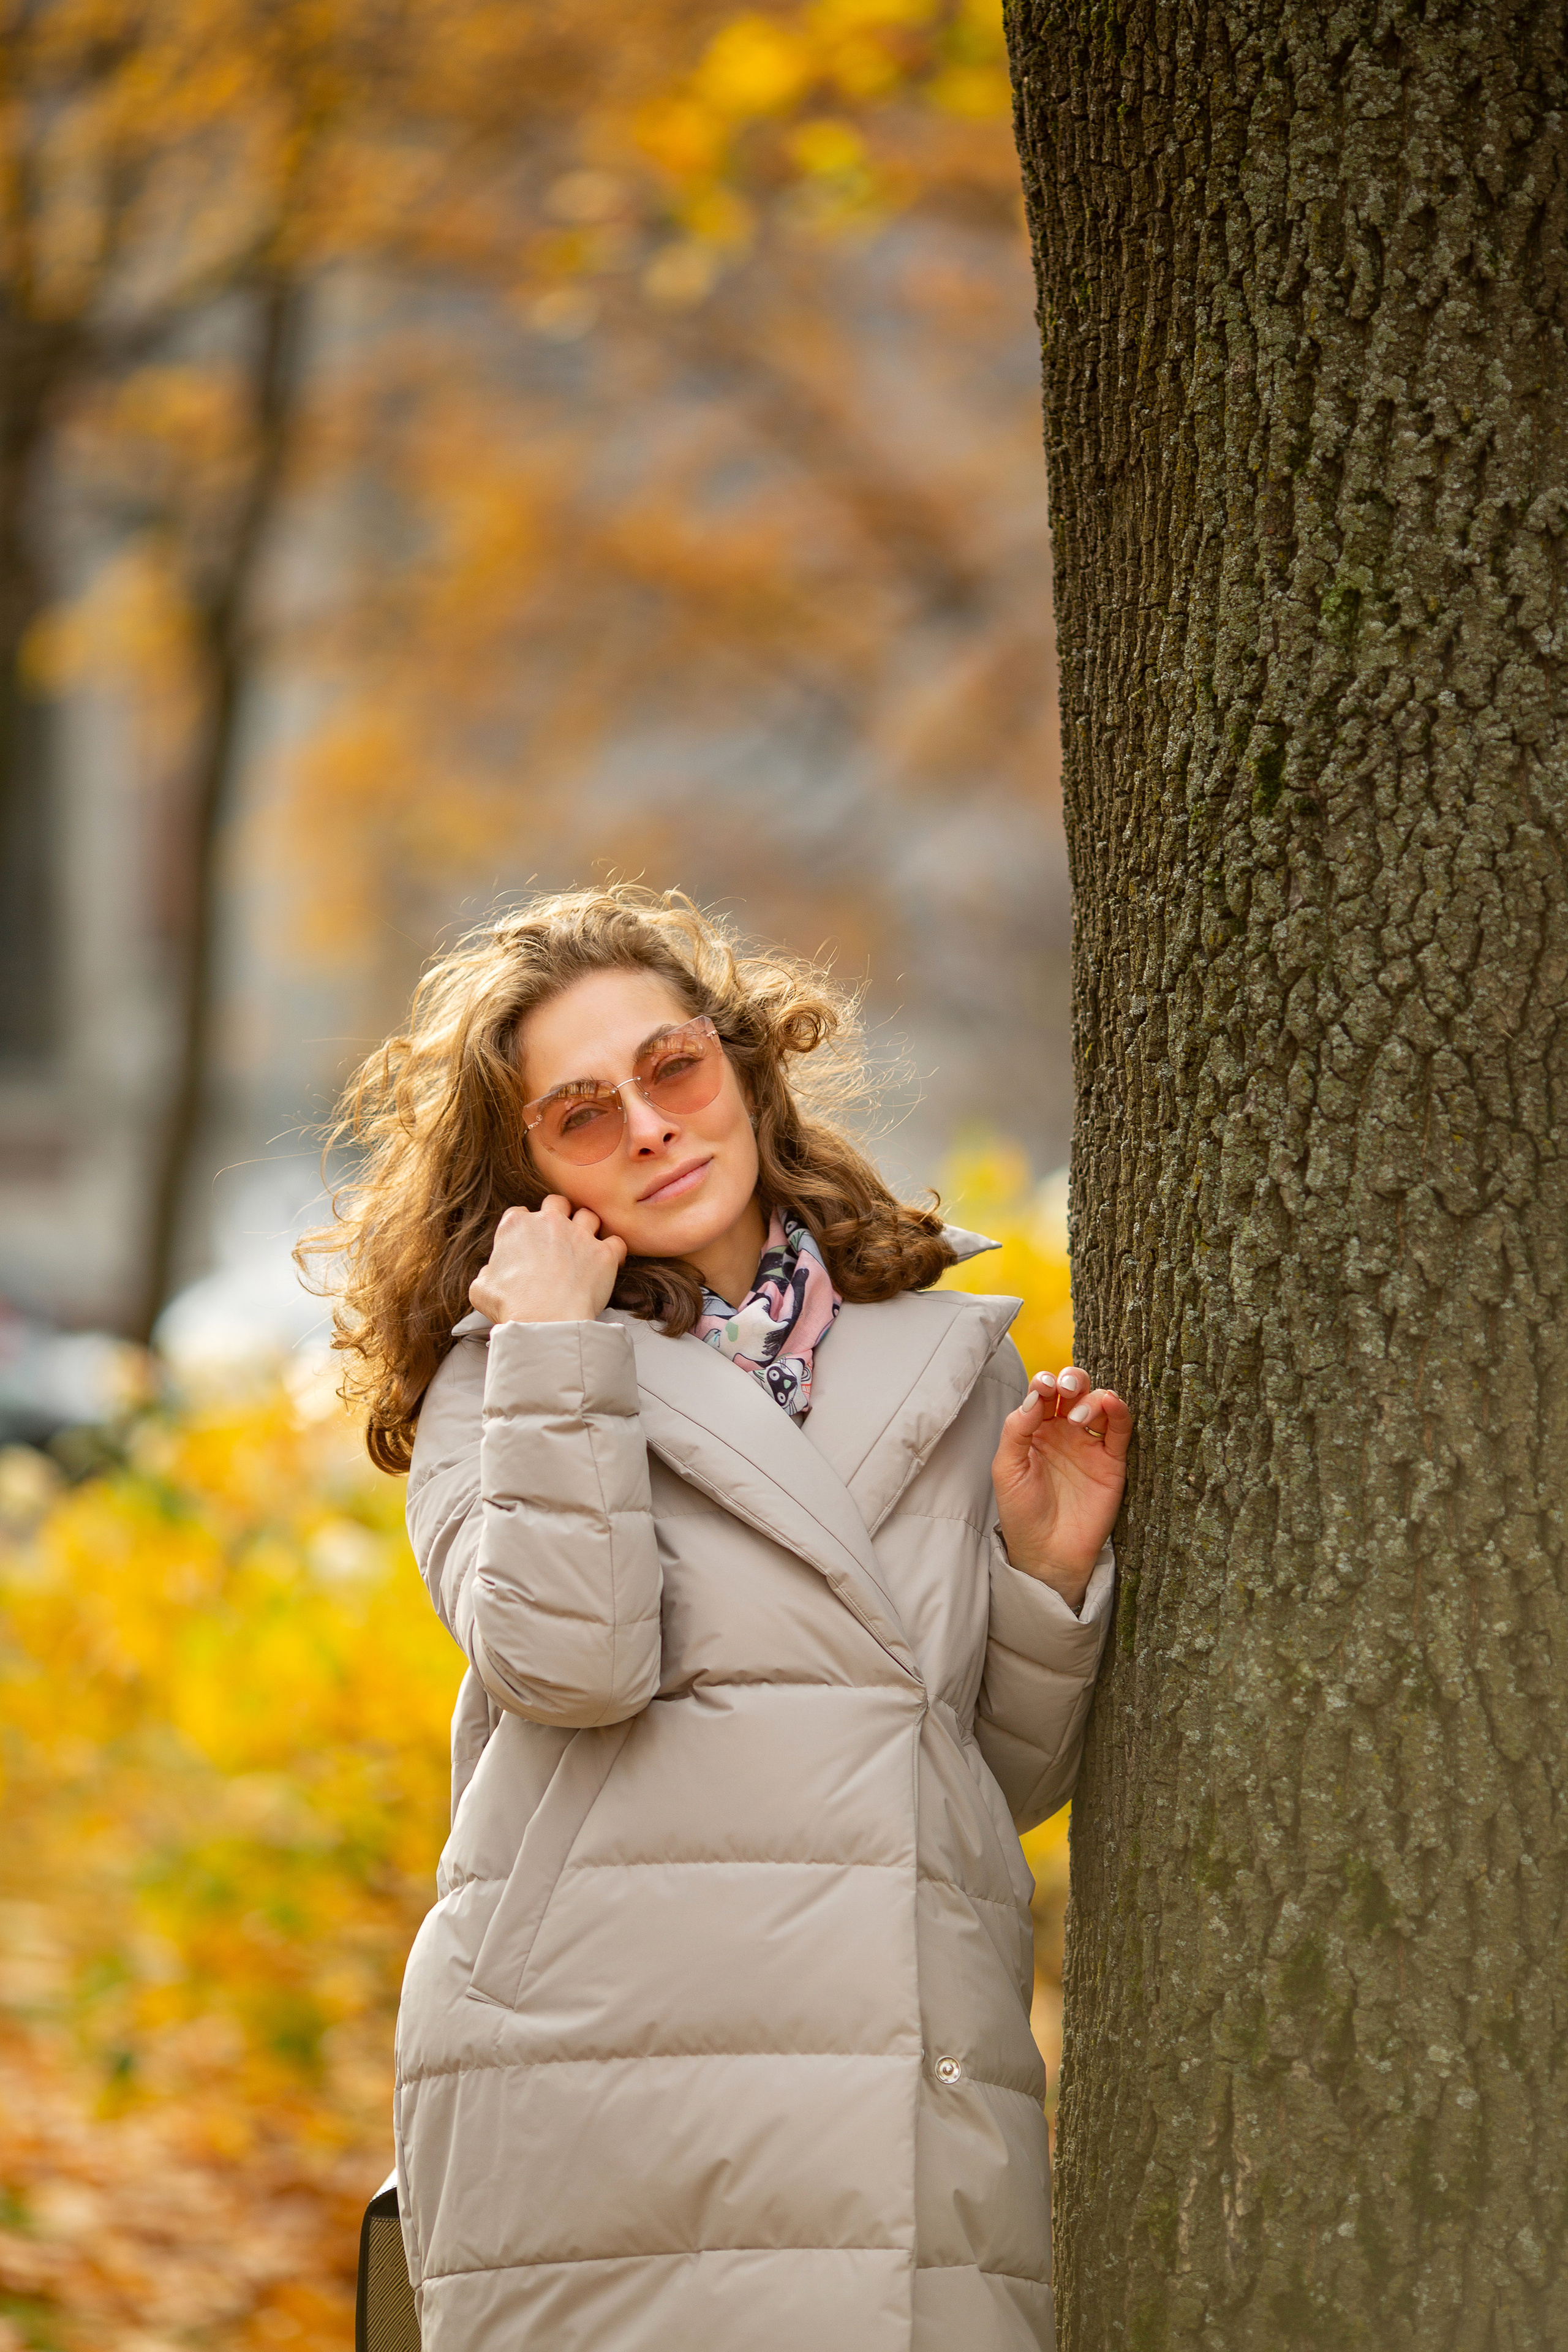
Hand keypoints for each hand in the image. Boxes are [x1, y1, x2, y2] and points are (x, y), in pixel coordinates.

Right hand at [469, 1196, 627, 1325]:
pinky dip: (614, 1251)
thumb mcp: (481, 1289)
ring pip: (588, 1216)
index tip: (527, 1242)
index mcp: (516, 1226)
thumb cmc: (511, 1307)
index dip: (524, 1227)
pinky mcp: (603, 1254)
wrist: (545, 1321)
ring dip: (587, 1228)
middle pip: (556, 1203)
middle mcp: (549, 1222)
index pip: (519, 1213)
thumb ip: (488, 1273)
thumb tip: (492, 1273)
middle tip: (558, 1237)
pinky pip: (616, 1242)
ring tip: (584, 1247)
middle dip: (558, 1215)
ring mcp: (579, 1235)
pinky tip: (608, 1261)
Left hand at [991, 1365, 1131, 1609]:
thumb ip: (1017, 1430)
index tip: (1042, 1386)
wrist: (1047, 1552)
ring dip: (1091, 1397)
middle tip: (1064, 1389)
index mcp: (1035, 1428)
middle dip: (1071, 1379)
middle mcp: (1063, 1430)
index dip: (1044, 1382)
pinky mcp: (1112, 1460)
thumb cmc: (1022, 1512)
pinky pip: (1120, 1428)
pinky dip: (1119, 1410)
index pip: (1042, 1392)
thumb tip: (1034, 1396)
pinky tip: (1111, 1403)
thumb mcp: (1006, 1469)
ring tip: (1077, 1417)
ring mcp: (1089, 1443)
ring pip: (1099, 1402)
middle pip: (1073, 1390)